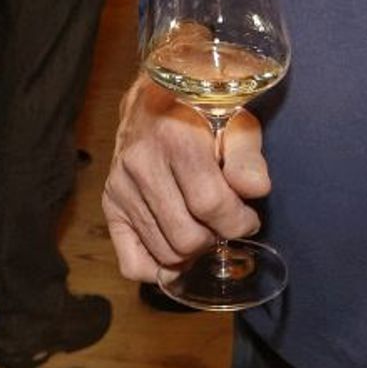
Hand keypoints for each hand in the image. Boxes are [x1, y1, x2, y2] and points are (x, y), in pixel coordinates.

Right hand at [102, 74, 269, 280]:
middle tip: (225, 224)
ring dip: (193, 253)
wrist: (153, 98)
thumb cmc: (202, 112)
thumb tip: (256, 190)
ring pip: (164, 252)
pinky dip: (158, 269)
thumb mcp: (236, 122)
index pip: (210, 204)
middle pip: (186, 236)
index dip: (239, 222)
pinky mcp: (110, 204)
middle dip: (216, 238)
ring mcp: (120, 186)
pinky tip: (177, 251)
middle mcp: (141, 164)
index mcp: (175, 138)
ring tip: (203, 229)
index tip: (248, 219)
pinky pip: (131, 262)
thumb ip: (248, 157)